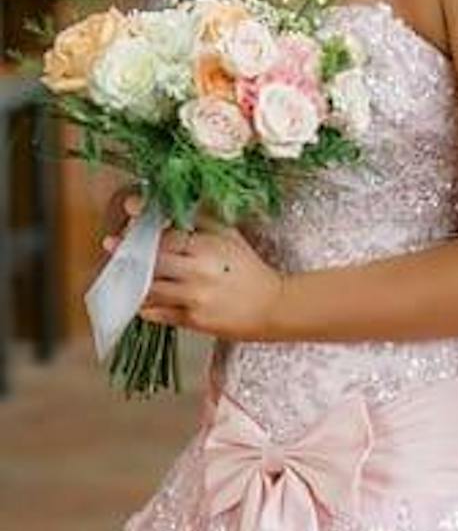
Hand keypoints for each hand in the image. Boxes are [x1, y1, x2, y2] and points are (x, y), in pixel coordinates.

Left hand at [107, 197, 285, 340]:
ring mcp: (192, 298)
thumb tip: (166, 209)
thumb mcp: (229, 235)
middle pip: (149, 261)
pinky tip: (144, 297)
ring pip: (147, 289)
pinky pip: (155, 313)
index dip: (140, 226)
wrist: (272, 306)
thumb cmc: (249, 268)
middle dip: (127, 253)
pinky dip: (145, 304)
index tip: (126, 217)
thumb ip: (199, 219)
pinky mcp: (191, 321)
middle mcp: (196, 272)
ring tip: (124, 273)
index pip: (163, 235)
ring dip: (131, 281)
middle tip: (114, 247)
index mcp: (207, 246)